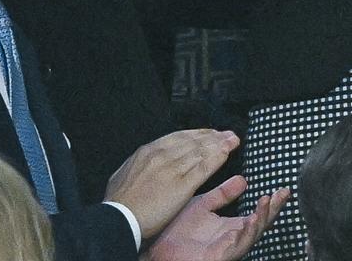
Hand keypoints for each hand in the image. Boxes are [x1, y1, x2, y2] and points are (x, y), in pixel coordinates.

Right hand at [106, 129, 240, 240]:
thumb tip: (143, 161)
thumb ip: (139, 164)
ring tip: (232, 141)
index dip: (196, 134)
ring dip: (219, 144)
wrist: (119, 218)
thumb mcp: (124, 174)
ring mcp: (172, 169)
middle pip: (193, 141)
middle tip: (226, 134)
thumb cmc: (119, 202)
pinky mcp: (181, 186)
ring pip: (200, 151)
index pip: (178, 137)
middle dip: (212, 136)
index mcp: (148, 152)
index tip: (207, 133)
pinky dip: (216, 159)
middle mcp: (162, 156)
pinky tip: (226, 154)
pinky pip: (203, 168)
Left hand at [144, 177, 287, 260]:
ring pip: (251, 236)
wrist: (157, 249)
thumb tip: (243, 180)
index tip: (283, 189)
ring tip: (266, 203)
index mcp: (232, 227)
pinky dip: (244, 235)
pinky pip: (236, 247)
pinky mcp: (219, 257)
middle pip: (260, 225)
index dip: (271, 203)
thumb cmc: (178, 232)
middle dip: (272, 210)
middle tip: (282, 194)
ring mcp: (227, 249)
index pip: (257, 214)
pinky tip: (248, 222)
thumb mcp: (204, 206)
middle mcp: (233, 238)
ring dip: (261, 220)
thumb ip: (223, 195)